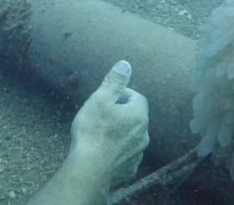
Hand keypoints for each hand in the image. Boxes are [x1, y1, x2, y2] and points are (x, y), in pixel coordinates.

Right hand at [28, 61, 149, 204]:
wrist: (90, 168)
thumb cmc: (93, 130)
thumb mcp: (100, 99)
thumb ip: (115, 81)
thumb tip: (126, 64)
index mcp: (139, 115)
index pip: (137, 97)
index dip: (122, 95)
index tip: (106, 98)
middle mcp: (144, 134)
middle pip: (135, 117)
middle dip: (121, 113)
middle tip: (101, 114)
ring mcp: (138, 153)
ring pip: (131, 136)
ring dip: (120, 132)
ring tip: (100, 133)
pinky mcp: (130, 169)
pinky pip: (126, 154)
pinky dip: (117, 150)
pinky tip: (102, 151)